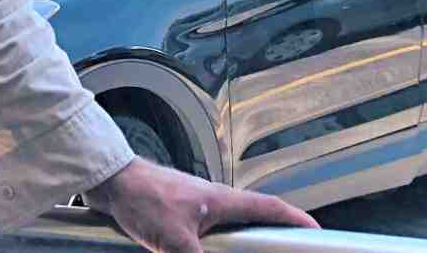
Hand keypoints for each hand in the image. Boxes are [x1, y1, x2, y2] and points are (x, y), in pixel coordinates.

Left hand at [83, 157, 317, 252]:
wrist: (108, 180)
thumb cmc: (142, 199)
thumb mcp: (175, 242)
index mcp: (222, 201)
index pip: (270, 208)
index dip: (297, 221)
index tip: (319, 234)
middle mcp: (215, 202)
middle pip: (256, 220)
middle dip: (276, 236)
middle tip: (291, 249)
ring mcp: (197, 209)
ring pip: (232, 231)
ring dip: (245, 244)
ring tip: (258, 251)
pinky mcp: (179, 217)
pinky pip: (209, 237)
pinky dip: (218, 248)